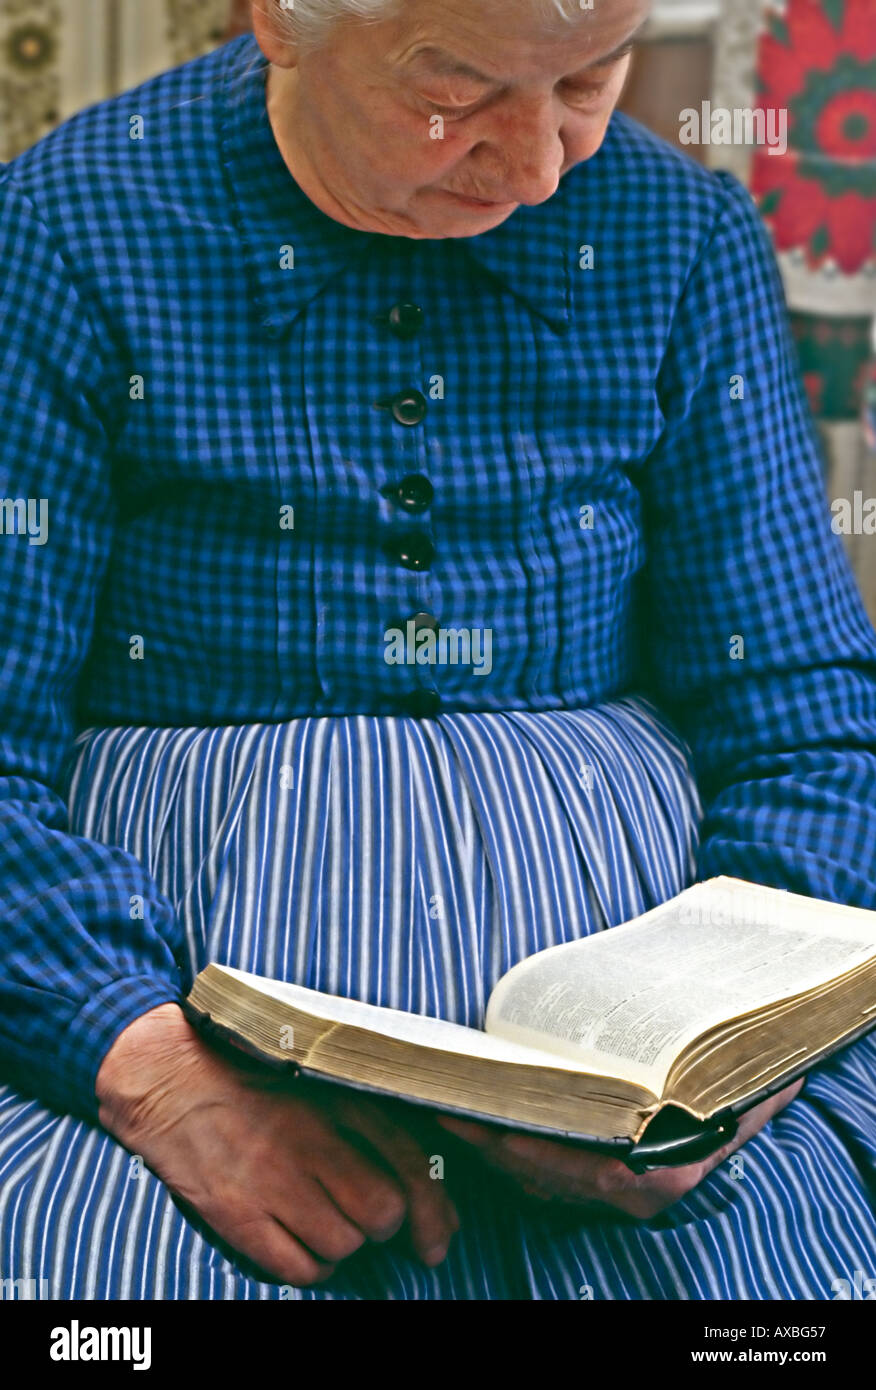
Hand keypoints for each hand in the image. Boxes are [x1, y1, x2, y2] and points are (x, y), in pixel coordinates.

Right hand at [96, 1003, 458, 1285]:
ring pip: (342, 1246)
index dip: (433, 1211)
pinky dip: (305, 1266)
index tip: (434, 1237)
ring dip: (339, 1245)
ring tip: (319, 1222)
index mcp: (338, 1097)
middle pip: (382, 1215)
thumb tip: (420, 1189)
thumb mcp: (319, 1078)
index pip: (411, 1163)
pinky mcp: (235, 1212)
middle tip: (361, 1217)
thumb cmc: (252, 1076)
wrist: (169, 1076)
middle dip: (379, 1226)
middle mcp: (310, 1138)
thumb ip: (370, 1120)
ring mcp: (271, 1178)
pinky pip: (296, 1269)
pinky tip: (294, 1241)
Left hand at [436, 1077, 804, 1219]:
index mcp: (659, 1179)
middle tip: (455, 1110)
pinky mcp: (587, 1183)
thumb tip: (767, 1071)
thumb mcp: (733, 1101)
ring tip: (452, 1108)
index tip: (502, 1129)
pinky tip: (479, 1119)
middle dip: (497, 1144)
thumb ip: (735, 1090)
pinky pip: (537, 1174)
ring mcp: (605, 1195)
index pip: (586, 1173)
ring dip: (492, 1146)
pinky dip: (506, 1149)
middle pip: (549, 1176)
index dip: (540, 1154)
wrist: (734, 1117)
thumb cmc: (726, 1105)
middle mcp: (629, 1195)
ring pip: (536, 1177)